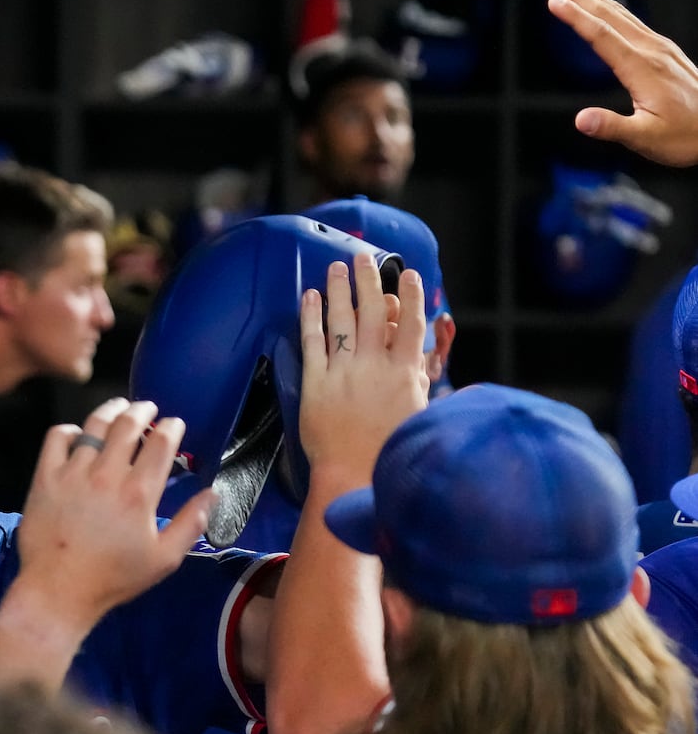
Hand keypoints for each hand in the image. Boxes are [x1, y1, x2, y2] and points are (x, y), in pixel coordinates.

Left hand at [14, 398, 216, 626]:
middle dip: (143, 409)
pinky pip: (57, 438)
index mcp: (139, 493)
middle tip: (148, 408)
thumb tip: (212, 493)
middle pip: (128, 424)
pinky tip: (78, 434)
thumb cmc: (114, 578)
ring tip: (118, 408)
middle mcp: (107, 475)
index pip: (161, 442)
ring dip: (110, 411)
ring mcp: (73, 473)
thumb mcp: (164, 559)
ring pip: (94, 425)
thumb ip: (191, 524)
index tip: (174, 424)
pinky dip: (69, 429)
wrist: (59, 589)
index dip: (171, 426)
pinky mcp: (45, 477)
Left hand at [298, 255, 429, 484]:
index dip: (412, 296)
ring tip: (337, 266)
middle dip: (370, 279)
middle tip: (365, 257)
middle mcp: (374, 366)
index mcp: (404, 373)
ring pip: (342, 320)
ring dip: (339, 290)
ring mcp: (343, 372)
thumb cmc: (390, 451)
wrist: (354, 476)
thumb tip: (425, 356)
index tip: (410, 275)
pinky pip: (312, 341)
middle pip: (374, 311)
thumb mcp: (420, 413)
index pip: (412, 324)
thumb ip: (422, 381)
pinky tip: (309, 297)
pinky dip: (310, 317)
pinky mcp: (316, 383)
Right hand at [546, 0, 697, 167]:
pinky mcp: (663, 52)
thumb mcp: (646, 138)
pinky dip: (610, 8)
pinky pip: (631, 21)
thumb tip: (581, 120)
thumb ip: (612, 127)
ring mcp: (659, 48)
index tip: (553, 2)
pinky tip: (603, 6)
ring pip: (620, 13)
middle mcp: (651, 51)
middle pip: (609, 15)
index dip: (576, 18)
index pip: (602, 36)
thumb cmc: (685, 136)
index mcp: (642, 68)